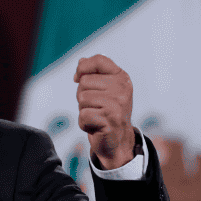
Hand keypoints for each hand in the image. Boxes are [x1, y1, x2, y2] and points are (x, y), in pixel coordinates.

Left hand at [74, 54, 133, 169]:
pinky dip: (84, 123)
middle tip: (95, 106)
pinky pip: (83, 115)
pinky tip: (95, 126)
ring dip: (83, 110)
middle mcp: (123, 88)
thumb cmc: (106, 112)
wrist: (117, 139)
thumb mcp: (102, 90)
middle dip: (82, 96)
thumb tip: (81, 61)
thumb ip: (93, 74)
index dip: (83, 67)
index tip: (77, 77)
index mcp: (121, 77)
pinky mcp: (111, 119)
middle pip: (84, 82)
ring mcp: (118, 104)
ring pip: (82, 99)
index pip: (99, 60)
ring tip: (96, 115)